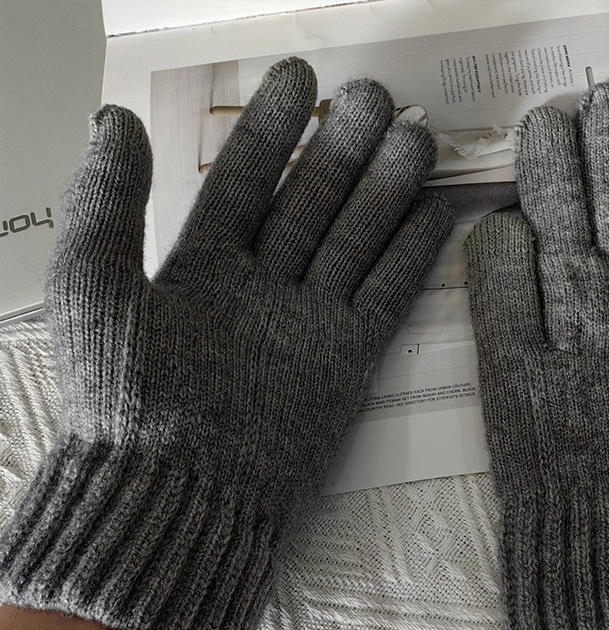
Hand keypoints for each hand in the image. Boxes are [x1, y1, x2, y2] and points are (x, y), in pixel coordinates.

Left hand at [0, 57, 453, 629]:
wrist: (179, 497)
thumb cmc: (126, 402)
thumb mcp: (96, 290)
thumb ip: (108, 203)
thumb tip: (114, 119)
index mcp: (201, 268)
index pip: (244, 181)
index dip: (270, 128)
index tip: (297, 77)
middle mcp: (261, 288)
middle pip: (311, 204)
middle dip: (344, 149)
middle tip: (377, 97)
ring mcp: (308, 322)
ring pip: (355, 241)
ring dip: (387, 190)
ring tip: (417, 138)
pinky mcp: (347, 360)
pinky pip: (388, 296)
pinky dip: (413, 256)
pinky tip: (436, 211)